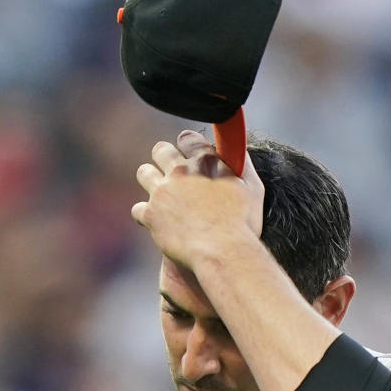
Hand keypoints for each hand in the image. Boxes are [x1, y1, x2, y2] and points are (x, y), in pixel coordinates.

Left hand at [131, 129, 264, 267]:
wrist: (223, 251)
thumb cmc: (242, 224)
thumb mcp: (252, 189)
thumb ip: (243, 165)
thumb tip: (237, 151)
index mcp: (205, 161)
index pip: (187, 138)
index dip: (186, 145)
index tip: (187, 153)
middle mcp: (181, 171)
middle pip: (161, 150)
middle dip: (163, 157)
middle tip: (169, 172)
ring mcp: (163, 191)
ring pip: (144, 173)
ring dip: (149, 179)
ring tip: (158, 193)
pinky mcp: (151, 214)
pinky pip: (137, 208)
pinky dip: (144, 215)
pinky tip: (154, 221)